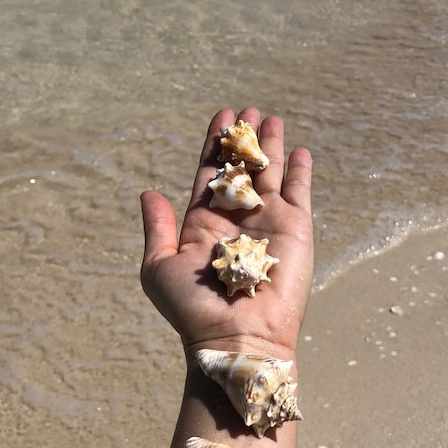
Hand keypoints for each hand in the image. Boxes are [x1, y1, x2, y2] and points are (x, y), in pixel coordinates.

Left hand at [140, 108, 312, 360]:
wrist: (237, 336)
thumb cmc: (192, 309)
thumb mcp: (160, 267)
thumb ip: (158, 229)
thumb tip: (148, 192)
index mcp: (203, 224)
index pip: (209, 175)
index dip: (214, 147)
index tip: (220, 117)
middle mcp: (236, 220)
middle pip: (240, 168)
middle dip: (242, 139)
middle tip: (246, 110)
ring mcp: (268, 223)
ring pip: (269, 174)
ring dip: (269, 146)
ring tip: (269, 118)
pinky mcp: (295, 230)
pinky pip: (299, 193)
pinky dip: (299, 171)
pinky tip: (298, 150)